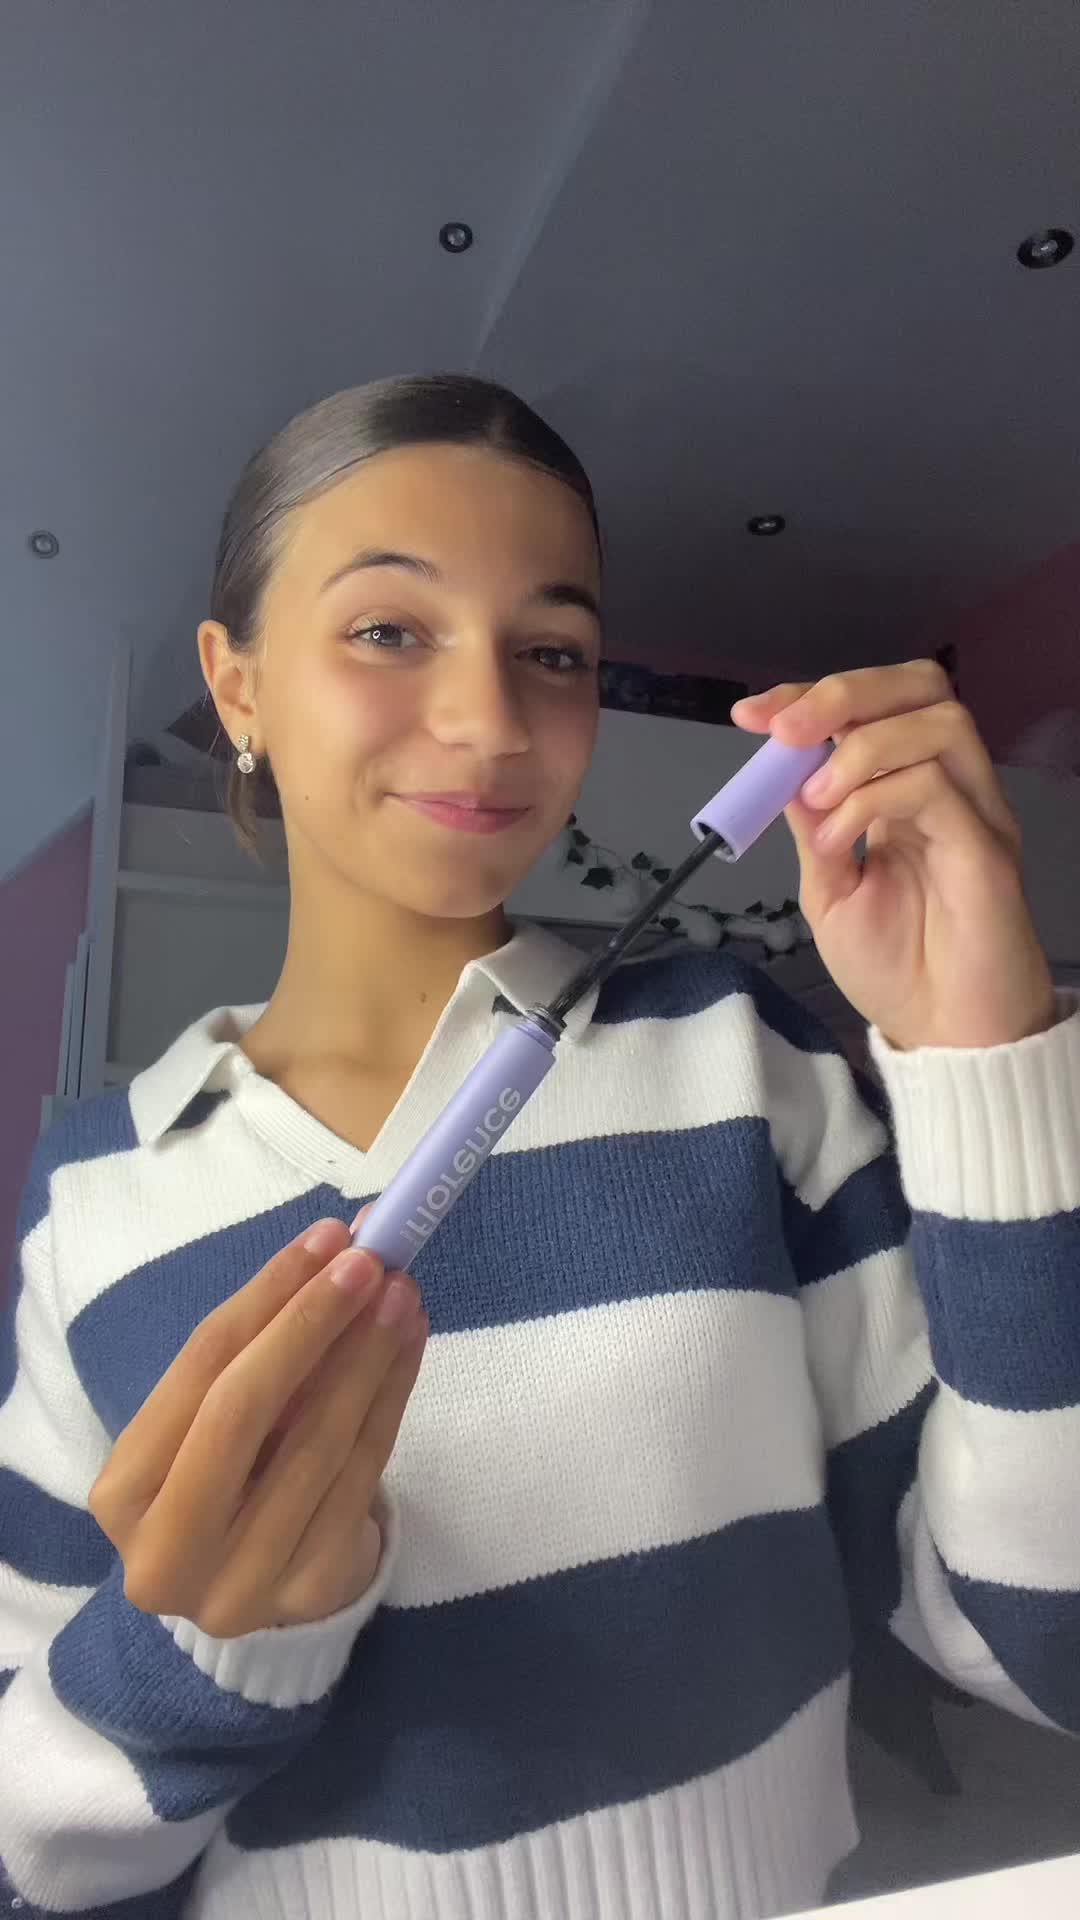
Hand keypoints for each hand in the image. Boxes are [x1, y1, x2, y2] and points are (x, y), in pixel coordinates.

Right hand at [89, 1216, 426, 1636]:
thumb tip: (335, 1248)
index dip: (266, 1298)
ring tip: (401, 1295)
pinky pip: (360, 1476)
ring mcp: (240, 1585)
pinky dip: (390, 1400)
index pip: (197, 1371)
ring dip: (366, 1356)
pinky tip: (407, 1347)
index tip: (324, 1239)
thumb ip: (258, 1345)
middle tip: (368, 1261)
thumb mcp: (216, 1416)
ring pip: (316, 1444)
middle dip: (311, 1325)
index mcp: (121, 1495)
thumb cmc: (229, 1472)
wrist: (260, 1578)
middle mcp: (166, 1553)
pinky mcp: (310, 1593)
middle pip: (243, 1412)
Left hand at [731, 659, 1057, 1049]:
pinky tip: (840, 842)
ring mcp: (972, 810)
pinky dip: (873, 798)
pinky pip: (935, 785)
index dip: (808, 697)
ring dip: (859, 746)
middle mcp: (949, 785)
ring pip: (937, 720)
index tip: (750, 714)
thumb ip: (813, 827)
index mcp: (907, 789)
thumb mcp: (829, 891)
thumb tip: (782, 771)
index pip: (870, 706)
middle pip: (919, 684)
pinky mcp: (986, 845)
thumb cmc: (897, 969)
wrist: (942, 1034)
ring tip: (815, 798)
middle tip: (784, 732)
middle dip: (842, 692)